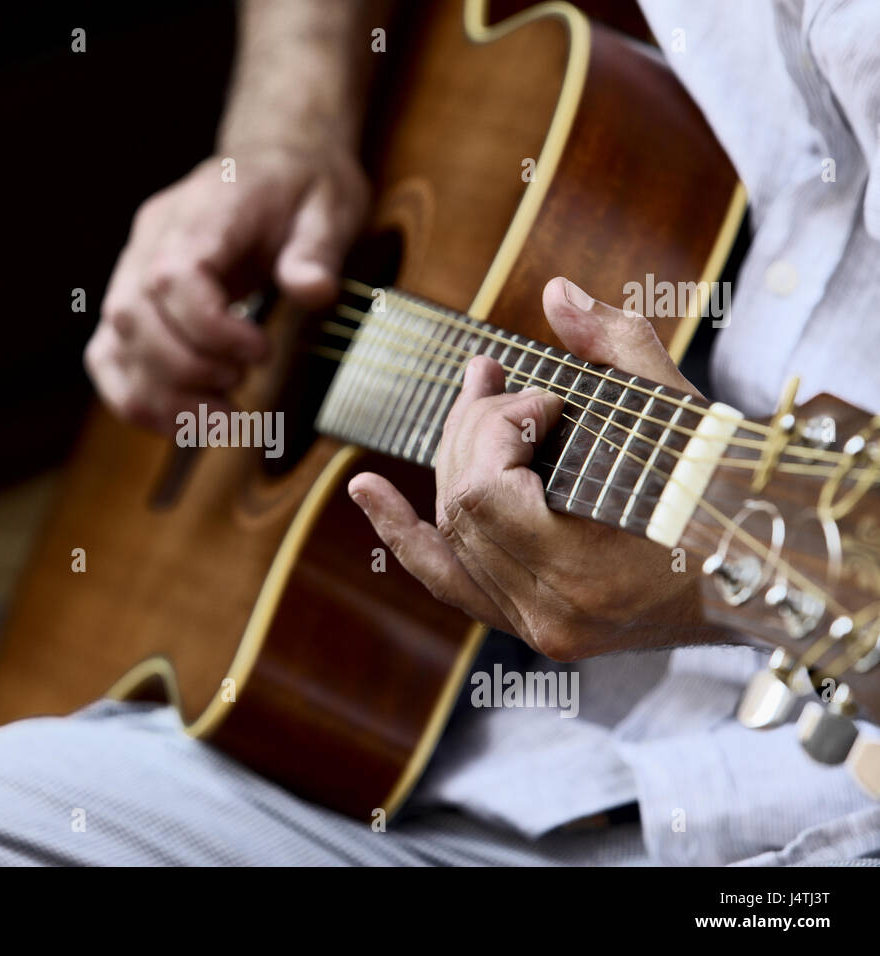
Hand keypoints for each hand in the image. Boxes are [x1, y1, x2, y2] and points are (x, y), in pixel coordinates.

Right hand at [85, 147, 368, 431]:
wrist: (276, 161)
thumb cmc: (302, 186)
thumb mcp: (331, 207)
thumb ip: (317, 251)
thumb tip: (312, 292)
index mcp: (201, 211)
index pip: (172, 276)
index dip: (208, 329)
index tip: (258, 353)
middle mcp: (151, 238)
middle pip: (132, 315)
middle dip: (186, 371)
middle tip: (240, 388)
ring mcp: (133, 269)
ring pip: (113, 343)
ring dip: (161, 397)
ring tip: (220, 421)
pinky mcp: (134, 300)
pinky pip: (109, 356)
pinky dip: (138, 399)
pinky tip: (184, 423)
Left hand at [348, 277, 715, 660]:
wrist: (778, 574)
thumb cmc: (734, 490)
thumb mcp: (681, 416)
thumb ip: (616, 349)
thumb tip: (555, 290)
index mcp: (584, 573)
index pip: (482, 493)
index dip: (495, 428)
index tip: (548, 397)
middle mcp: (551, 615)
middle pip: (459, 508)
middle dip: (469, 431)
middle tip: (494, 380)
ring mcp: (540, 629)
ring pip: (450, 537)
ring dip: (448, 461)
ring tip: (468, 398)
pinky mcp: (536, 627)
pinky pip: (453, 584)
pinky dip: (408, 537)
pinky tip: (365, 493)